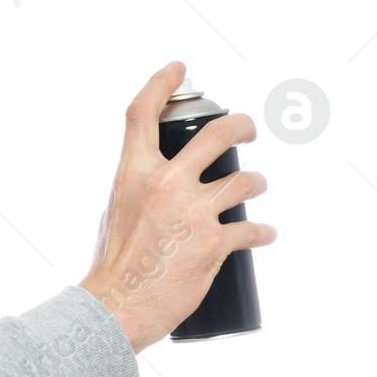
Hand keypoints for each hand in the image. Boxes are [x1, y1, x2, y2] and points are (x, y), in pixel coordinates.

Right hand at [78, 60, 276, 352]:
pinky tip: (263, 234)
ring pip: (246, 180)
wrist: (117, 307)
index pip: (143, 113)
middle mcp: (165, 184)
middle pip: (218, 134)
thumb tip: (160, 180)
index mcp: (133, 173)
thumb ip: (137, 189)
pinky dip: (261, 231)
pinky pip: (252, 228)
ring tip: (256, 189)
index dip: (162, 82)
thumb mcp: (115, 212)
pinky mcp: (213, 243)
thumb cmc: (113, 266)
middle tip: (247, 129)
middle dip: (241, 125)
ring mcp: (192, 213)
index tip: (178, 69)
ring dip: (257, 182)